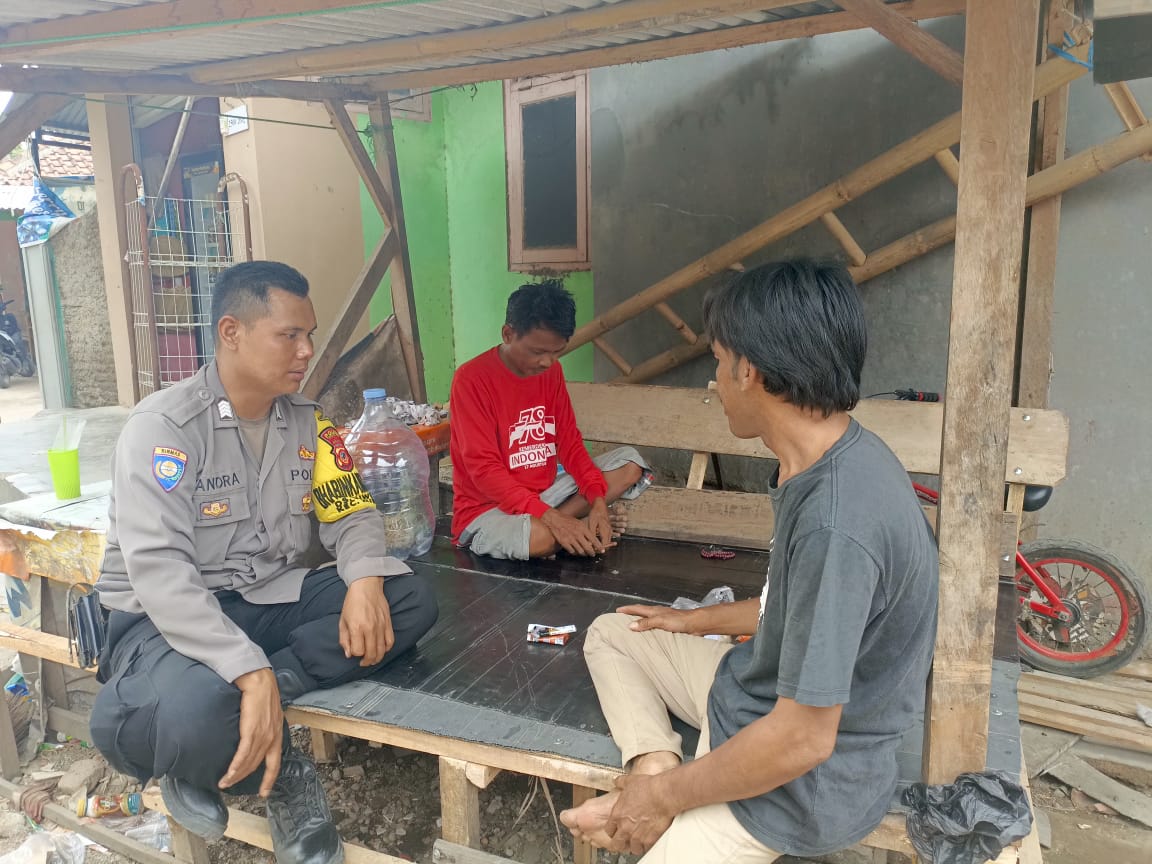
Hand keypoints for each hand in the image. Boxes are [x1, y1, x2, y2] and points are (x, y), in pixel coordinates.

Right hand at [221, 668, 282, 796]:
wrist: (258, 678)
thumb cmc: (261, 692)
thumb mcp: (269, 713)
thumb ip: (264, 727)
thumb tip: (254, 736)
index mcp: (277, 733)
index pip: (275, 762)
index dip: (270, 779)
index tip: (264, 792)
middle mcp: (272, 736)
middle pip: (258, 765)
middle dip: (244, 778)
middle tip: (230, 787)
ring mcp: (264, 733)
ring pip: (249, 761)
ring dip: (236, 775)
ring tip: (224, 783)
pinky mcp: (252, 729)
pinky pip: (243, 753)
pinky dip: (236, 766)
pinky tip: (229, 774)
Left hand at [340, 577, 394, 666]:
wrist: (366, 587)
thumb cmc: (353, 602)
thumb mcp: (342, 621)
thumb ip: (344, 639)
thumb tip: (349, 654)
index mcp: (357, 628)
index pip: (358, 651)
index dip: (355, 655)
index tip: (353, 652)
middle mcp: (370, 628)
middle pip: (371, 654)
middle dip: (366, 661)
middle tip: (363, 662)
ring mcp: (381, 626)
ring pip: (382, 650)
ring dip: (377, 658)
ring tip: (372, 659)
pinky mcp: (388, 623)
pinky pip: (390, 641)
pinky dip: (386, 649)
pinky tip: (381, 650)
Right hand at [540, 509, 607, 556]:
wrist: (555, 519)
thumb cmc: (568, 520)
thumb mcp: (579, 523)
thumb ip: (585, 531)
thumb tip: (592, 540)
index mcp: (582, 528)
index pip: (593, 540)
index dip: (598, 546)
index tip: (602, 550)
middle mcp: (577, 534)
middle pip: (588, 547)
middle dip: (592, 552)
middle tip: (593, 554)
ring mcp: (570, 539)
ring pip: (580, 551)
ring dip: (584, 554)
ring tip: (585, 553)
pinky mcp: (564, 542)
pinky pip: (572, 551)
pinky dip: (575, 553)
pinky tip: (576, 552)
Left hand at [586, 498, 612, 548]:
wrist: (600, 505)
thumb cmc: (595, 513)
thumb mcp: (592, 523)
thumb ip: (592, 534)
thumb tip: (590, 543)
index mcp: (605, 531)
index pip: (605, 545)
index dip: (599, 549)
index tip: (592, 550)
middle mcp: (609, 532)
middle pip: (607, 545)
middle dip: (600, 548)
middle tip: (592, 548)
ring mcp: (610, 530)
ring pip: (608, 541)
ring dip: (602, 544)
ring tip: (593, 545)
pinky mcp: (609, 528)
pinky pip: (608, 537)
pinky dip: (603, 540)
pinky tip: (597, 540)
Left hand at [605, 773, 679, 855]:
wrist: (662, 795)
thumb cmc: (648, 788)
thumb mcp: (630, 781)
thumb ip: (621, 783)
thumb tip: (617, 781)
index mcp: (618, 814)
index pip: (609, 830)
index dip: (613, 830)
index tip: (616, 829)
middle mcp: (625, 827)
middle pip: (617, 843)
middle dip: (620, 842)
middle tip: (625, 840)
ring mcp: (637, 835)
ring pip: (632, 848)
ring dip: (635, 845)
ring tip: (638, 841)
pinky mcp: (649, 839)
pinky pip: (645, 848)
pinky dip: (647, 846)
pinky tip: (649, 840)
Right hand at [617, 604, 696, 633]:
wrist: (696, 624)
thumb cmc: (679, 620)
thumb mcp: (660, 621)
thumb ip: (646, 623)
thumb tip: (630, 626)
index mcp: (654, 611)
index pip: (637, 608)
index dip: (627, 609)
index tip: (617, 611)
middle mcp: (658, 614)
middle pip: (642, 613)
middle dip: (632, 615)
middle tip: (622, 619)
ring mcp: (664, 621)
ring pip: (648, 621)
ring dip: (640, 624)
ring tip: (633, 630)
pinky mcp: (669, 628)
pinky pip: (655, 629)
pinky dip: (649, 631)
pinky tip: (649, 637)